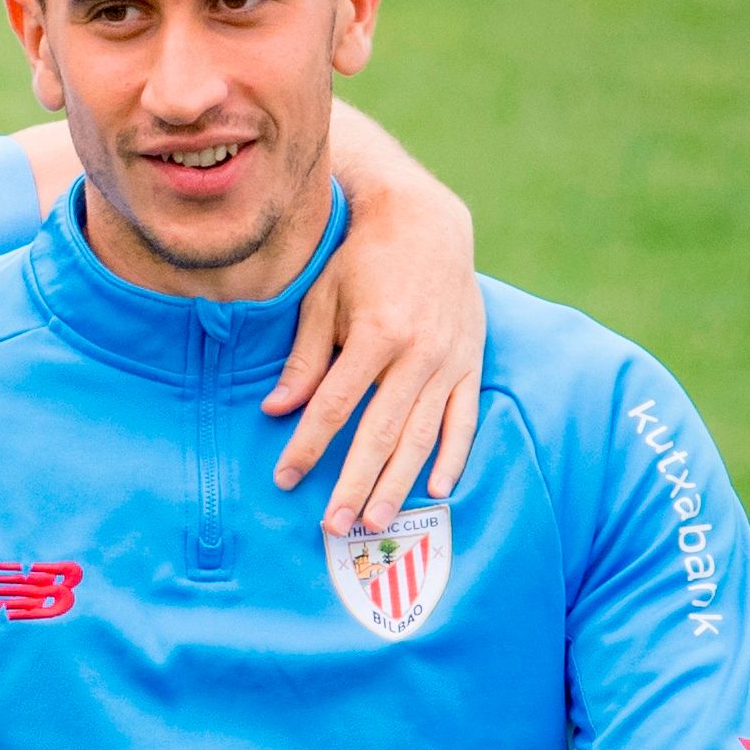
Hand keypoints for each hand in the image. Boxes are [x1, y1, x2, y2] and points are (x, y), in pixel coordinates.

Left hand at [263, 186, 482, 532]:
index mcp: (377, 334)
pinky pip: (465, 418)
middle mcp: (419, 353)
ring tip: (377, 521)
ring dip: (400, 483)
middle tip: (335, 526)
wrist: (427, 223)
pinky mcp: (472, 363)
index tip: (285, 479)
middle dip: (355, 483)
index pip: (335, 406)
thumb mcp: (323, 298)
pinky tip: (439, 489)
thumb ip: (305, 357)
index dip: (307, 446)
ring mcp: (450, 361)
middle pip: (381, 433)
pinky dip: (454, 456)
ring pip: (424, 436)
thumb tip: (276, 409)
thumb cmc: (362, 260)